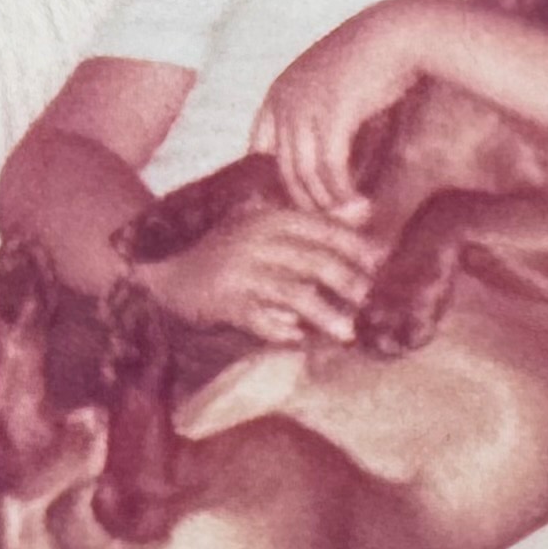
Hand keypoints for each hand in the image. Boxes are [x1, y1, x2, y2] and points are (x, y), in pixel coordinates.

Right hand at [136, 206, 381, 343]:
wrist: (167, 273)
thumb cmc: (226, 253)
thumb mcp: (266, 229)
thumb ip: (313, 223)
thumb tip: (365, 210)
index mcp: (268, 219)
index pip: (321, 229)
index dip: (354, 247)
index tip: (381, 264)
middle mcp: (256, 241)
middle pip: (314, 262)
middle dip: (347, 283)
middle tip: (369, 302)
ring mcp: (240, 272)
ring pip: (294, 293)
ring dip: (325, 315)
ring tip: (347, 332)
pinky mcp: (226, 302)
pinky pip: (263, 320)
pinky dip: (282, 331)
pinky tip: (298, 338)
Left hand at [251, 0, 428, 222]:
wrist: (395, 35)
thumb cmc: (369, 61)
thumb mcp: (328, 86)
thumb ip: (315, 115)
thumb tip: (319, 158)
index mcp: (277, 94)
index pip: (259, 150)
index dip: (276, 177)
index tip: (301, 198)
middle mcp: (283, 102)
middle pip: (285, 169)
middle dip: (307, 200)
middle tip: (331, 221)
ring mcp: (304, 110)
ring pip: (307, 174)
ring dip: (329, 202)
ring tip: (351, 216)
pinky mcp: (332, 118)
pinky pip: (331, 169)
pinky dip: (344, 191)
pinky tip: (361, 202)